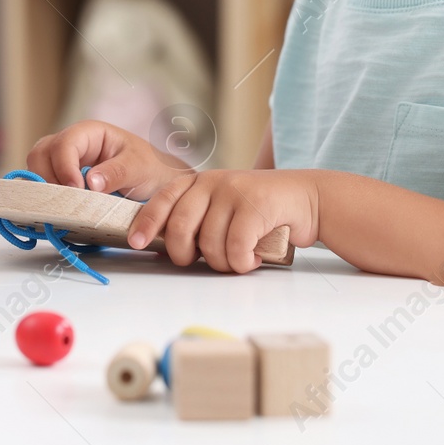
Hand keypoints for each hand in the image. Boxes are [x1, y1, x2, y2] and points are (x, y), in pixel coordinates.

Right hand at [26, 120, 183, 199]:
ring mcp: (62, 162)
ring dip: (44, 189)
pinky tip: (60, 210)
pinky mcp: (60, 180)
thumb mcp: (139, 167)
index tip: (75, 189)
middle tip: (66, 201)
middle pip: (41, 154)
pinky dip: (46, 197)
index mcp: (88, 133)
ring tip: (64, 207)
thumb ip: (116, 172)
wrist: (155, 182)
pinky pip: (42, 185)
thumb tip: (90, 182)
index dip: (64, 167)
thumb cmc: (148, 167)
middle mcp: (70, 144)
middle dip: (48, 178)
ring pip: (36, 169)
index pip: (64, 144)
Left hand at [130, 169, 319, 273]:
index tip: (137, 243)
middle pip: (180, 228)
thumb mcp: (222, 207)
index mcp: (198, 182)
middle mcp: (212, 182)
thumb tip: (166, 247)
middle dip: (185, 255)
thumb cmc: (259, 211)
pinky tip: (252, 258)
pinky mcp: (256, 204)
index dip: (147, 223)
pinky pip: (235, 247)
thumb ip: (197, 219)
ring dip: (223, 263)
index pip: (163, 200)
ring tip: (237, 258)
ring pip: (209, 244)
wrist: (306, 198)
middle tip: (199, 261)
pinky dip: (242, 262)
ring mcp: (233, 191)